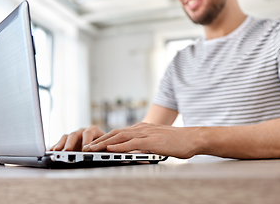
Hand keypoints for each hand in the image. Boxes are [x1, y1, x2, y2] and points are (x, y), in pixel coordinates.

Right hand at [49, 126, 105, 151]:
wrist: (101, 142)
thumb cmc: (104, 143)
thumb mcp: (106, 144)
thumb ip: (103, 148)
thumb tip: (104, 154)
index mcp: (92, 130)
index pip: (89, 133)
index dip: (86, 141)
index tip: (85, 150)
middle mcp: (81, 131)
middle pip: (74, 135)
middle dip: (70, 143)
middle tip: (67, 151)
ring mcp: (73, 136)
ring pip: (65, 138)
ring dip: (60, 145)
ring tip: (56, 152)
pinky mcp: (67, 142)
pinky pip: (60, 143)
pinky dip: (55, 147)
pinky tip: (50, 152)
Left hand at [82, 122, 197, 158]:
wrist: (192, 138)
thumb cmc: (177, 141)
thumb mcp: (157, 141)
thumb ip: (145, 144)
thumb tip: (134, 151)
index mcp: (142, 128)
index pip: (119, 132)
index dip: (105, 137)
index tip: (94, 144)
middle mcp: (141, 128)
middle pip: (116, 132)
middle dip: (100, 139)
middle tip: (87, 146)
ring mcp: (146, 133)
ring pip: (121, 136)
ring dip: (105, 142)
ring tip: (93, 148)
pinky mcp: (152, 140)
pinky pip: (132, 143)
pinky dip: (120, 145)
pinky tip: (111, 148)